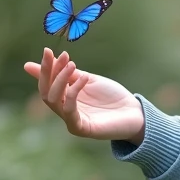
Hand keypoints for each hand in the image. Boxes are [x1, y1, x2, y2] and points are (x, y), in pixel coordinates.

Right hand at [23, 48, 145, 143]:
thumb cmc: (111, 96)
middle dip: (49, 72)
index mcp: (65, 99)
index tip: (47, 51)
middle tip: (57, 55)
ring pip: (54, 100)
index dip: (45, 68)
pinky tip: (84, 78)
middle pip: (46, 93)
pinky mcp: (81, 129)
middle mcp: (65, 111)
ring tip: (72, 64)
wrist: (133, 112)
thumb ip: (68, 73)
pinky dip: (74, 91)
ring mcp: (72, 121)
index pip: (46, 85)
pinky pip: (70, 110)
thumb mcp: (87, 79)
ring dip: (60, 79)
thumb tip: (45, 58)